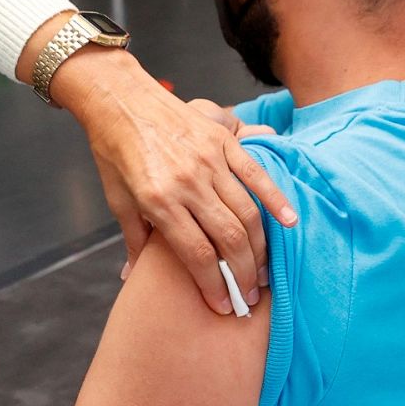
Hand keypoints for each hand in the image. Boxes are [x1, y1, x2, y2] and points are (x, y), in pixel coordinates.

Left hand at [50, 47, 297, 315]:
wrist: (120, 100)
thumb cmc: (115, 152)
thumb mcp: (118, 199)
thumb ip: (134, 240)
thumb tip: (131, 277)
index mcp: (158, 200)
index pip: (196, 253)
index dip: (214, 284)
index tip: (224, 305)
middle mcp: (187, 181)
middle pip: (227, 237)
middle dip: (243, 273)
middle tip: (250, 296)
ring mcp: (208, 160)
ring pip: (246, 212)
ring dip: (259, 247)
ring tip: (263, 271)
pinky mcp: (222, 141)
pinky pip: (256, 174)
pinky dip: (276, 199)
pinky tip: (290, 223)